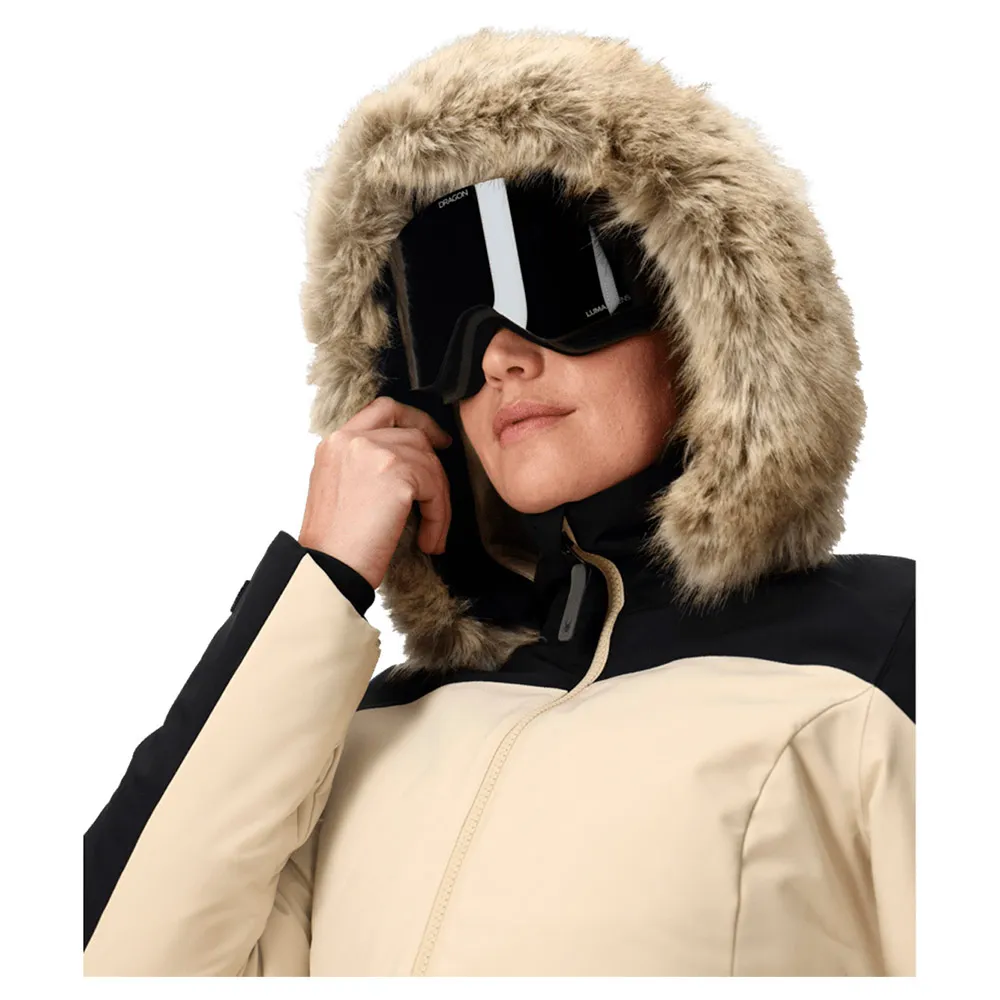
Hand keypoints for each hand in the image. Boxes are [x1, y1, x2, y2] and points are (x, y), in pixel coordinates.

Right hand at [298, 396, 452, 589]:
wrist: (327, 569)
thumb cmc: (334, 543)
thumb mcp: (339, 489)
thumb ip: (365, 466)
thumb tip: (409, 465)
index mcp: (336, 442)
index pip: (384, 409)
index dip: (415, 420)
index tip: (435, 440)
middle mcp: (352, 440)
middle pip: (414, 436)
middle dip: (433, 468)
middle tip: (440, 498)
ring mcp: (375, 454)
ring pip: (429, 464)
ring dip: (438, 502)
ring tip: (431, 534)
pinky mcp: (397, 475)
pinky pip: (435, 489)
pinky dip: (439, 517)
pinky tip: (429, 541)